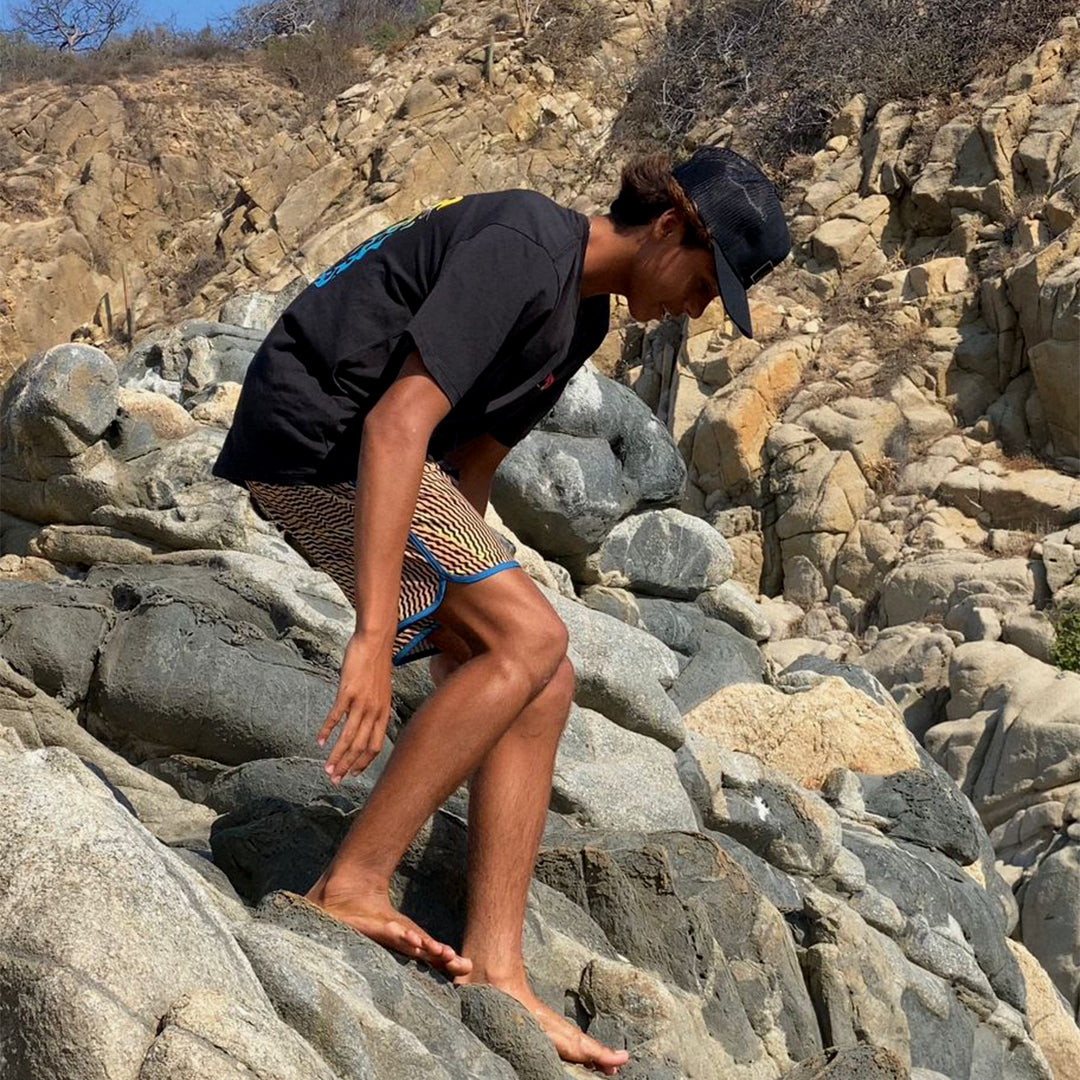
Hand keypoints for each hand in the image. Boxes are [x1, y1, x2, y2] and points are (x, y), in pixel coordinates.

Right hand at [318, 629, 393, 783]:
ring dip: (337, 756)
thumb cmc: (376, 664)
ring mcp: (362, 702)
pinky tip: (319, 741)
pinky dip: (326, 731)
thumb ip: (375, 709)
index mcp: (384, 712)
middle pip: (361, 747)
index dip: (364, 763)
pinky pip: (336, 717)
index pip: (376, 746)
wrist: (375, 641)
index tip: (353, 774)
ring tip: (327, 770)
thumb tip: (366, 724)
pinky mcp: (348, 691)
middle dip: (348, 766)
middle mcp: (375, 710)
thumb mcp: (382, 691)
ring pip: (349, 737)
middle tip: (335, 780)